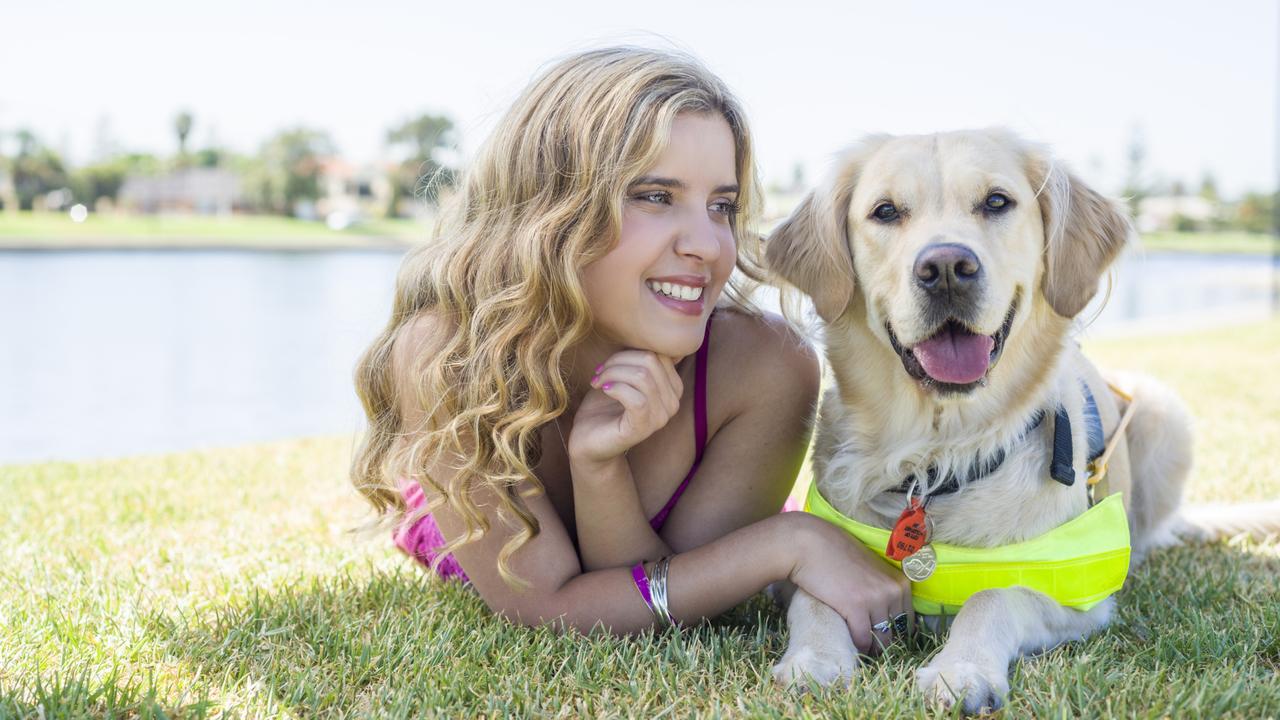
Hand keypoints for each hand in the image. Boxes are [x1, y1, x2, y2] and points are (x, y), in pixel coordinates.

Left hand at [567, 350, 683, 470]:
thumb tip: (644, 332)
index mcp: (673, 388)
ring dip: (612, 373)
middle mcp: (673, 403)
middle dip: (618, 361)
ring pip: (642, 376)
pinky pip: (635, 398)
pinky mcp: (643, 428)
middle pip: (650, 361)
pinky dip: (614, 388)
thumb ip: (637, 358)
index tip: (609, 364)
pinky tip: (603, 391)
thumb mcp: (623, 375)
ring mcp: (661, 418)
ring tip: (598, 382)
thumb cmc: (604, 407)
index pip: (659, 353)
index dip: (630, 352)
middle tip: (599, 373)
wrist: (588, 441)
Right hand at [787, 513, 912, 654]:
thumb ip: (881, 586)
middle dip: (884, 642)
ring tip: (862, 651)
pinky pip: (862, 638)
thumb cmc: (836, 553)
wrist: (809, 545)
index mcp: (900, 581)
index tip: (882, 639)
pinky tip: (850, 646)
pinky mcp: (855, 607)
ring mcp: (876, 599)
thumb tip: (883, 614)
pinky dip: (858, 646)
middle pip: (896, 631)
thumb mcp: (870, 568)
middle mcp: (893, 590)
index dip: (895, 632)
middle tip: (871, 649)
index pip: (907, 619)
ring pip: (881, 638)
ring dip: (871, 648)